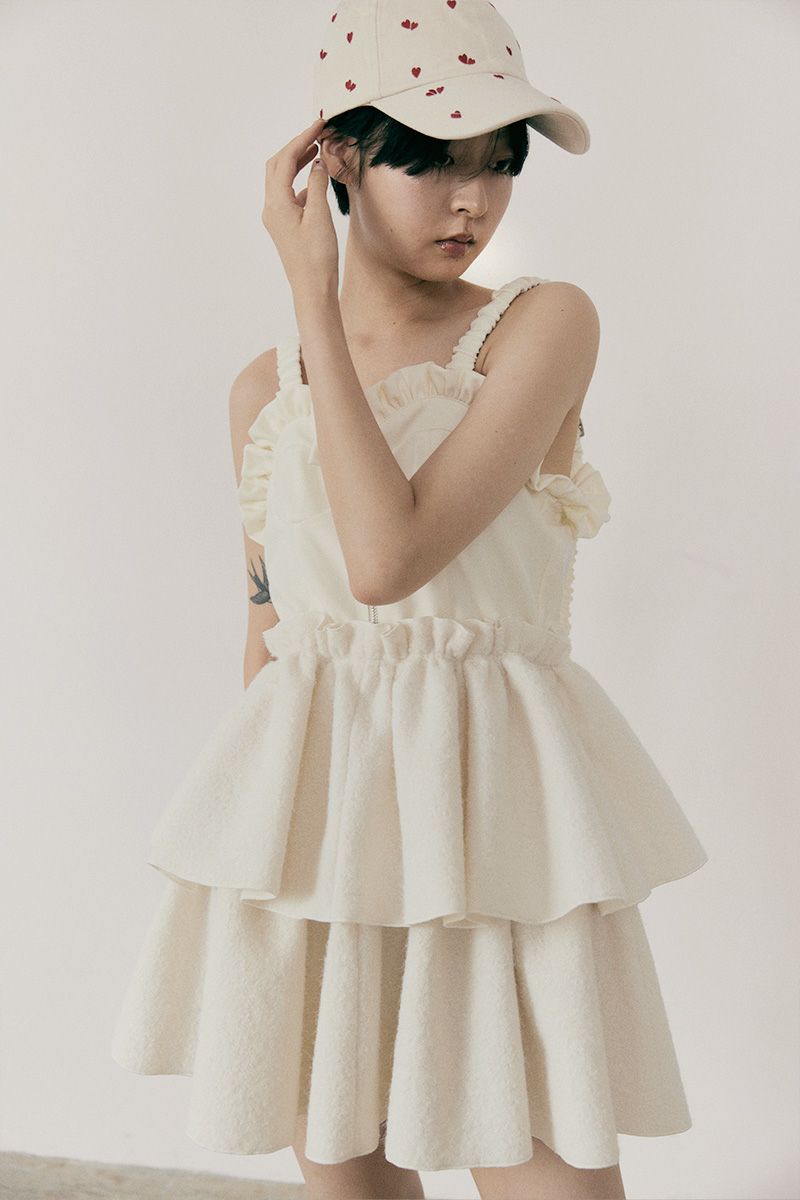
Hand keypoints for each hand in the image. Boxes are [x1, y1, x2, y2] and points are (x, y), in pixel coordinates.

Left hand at [262, 116, 338, 289]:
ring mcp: (277, 218)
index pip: (286, 159)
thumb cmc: (316, 258)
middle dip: (296, 147)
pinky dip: (301, 183)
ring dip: (297, 163)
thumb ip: (318, 184)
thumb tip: (318, 163)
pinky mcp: (285, 227)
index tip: (319, 124)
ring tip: (317, 153)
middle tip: (316, 135)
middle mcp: (271, 208)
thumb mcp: (320, 216)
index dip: (302, 139)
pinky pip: (289, 196)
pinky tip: (317, 184)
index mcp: (276, 203)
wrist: (312, 290)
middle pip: (277, 166)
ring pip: (282, 180)